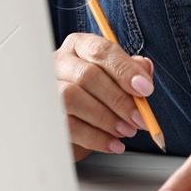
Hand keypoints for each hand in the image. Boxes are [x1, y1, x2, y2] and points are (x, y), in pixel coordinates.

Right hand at [53, 32, 154, 161]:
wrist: (77, 122)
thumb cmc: (98, 93)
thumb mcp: (116, 79)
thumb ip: (131, 71)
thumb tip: (144, 69)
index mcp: (80, 46)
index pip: (101, 50)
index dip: (125, 70)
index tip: (146, 89)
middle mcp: (59, 62)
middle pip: (87, 76)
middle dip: (118, 99)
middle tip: (139, 119)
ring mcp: (47, 88)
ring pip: (72, 98)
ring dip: (105, 118)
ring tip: (127, 131)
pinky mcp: (45, 115)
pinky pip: (67, 125)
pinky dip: (95, 138)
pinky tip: (113, 144)